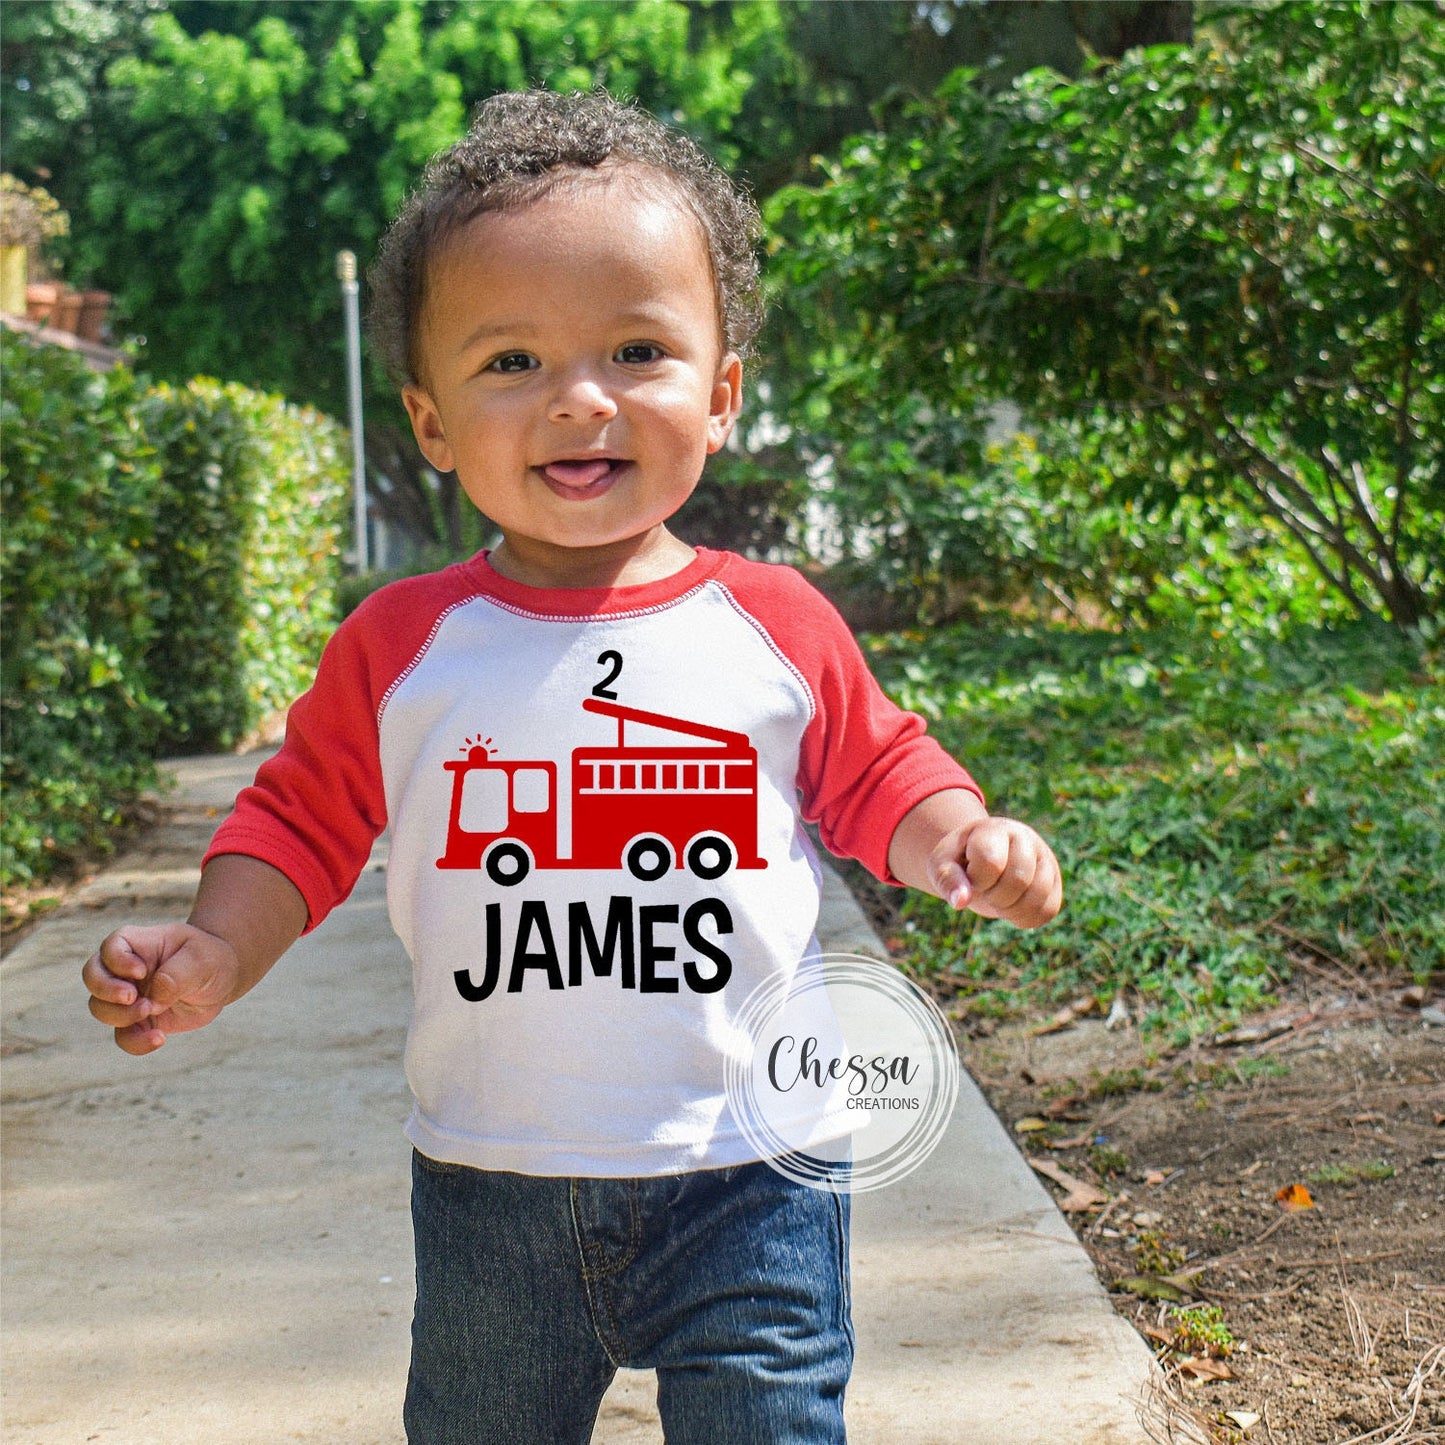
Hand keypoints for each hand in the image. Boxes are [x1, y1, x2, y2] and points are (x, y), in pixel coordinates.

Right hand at [82, 924, 239, 1055]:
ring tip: (151, 1011)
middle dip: (106, 990)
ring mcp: (128, 997)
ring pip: (100, 1009)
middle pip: (92, 977)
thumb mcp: (202, 959)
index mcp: (139, 944)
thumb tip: (153, 999)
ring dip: (120, 1016)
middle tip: (133, 997)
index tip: (141, 971)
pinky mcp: (138, 1021)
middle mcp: (125, 970)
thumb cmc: (209, 958)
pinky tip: (160, 1038)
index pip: (111, 947)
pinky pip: (123, 1036)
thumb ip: (177, 975)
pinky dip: (136, 1042)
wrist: (222, 980)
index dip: (118, 962)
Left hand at [929, 816, 1061, 928]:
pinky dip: (1027, 919)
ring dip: (1011, 911)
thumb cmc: (958, 860)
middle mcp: (1025, 838)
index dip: (977, 881)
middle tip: (985, 892)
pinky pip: (1049, 910)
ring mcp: (1044, 858)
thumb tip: (960, 902)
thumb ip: (947, 880)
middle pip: (1019, 879)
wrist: (980, 857)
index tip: (970, 878)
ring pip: (1039, 896)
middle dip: (995, 897)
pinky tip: (1011, 910)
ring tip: (997, 901)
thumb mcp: (942, 865)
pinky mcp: (1054, 880)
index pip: (991, 861)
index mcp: (994, 829)